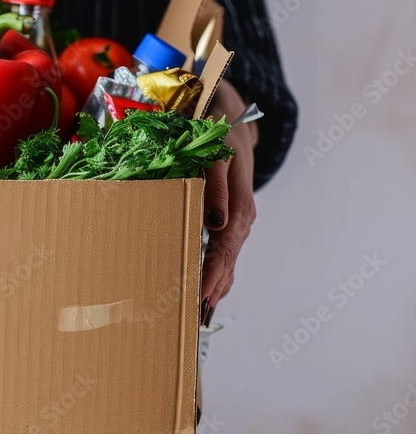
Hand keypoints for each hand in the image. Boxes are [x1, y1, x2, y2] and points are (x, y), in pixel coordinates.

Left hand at [201, 79, 257, 324]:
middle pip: (225, 262)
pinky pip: (222, 250)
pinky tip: (204, 287)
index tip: (199, 299)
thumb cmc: (219, 131)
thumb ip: (217, 185)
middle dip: (211, 291)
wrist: (230, 115)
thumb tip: (216, 222)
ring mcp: (236, 220)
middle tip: (192, 319)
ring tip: (196, 313)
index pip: (224, 251)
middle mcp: (240, 219)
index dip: (212, 276)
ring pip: (225, 260)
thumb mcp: (218, 153)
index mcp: (240, 208)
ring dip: (212, 286)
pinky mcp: (228, 217)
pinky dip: (213, 270)